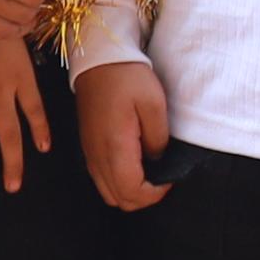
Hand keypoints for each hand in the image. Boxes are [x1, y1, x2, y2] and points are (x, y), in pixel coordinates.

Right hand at [74, 57, 171, 213]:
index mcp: (114, 146)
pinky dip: (119, 181)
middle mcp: (97, 154)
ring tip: (150, 172)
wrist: (99, 60)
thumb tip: (157, 161)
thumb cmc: (127, 78)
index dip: (155, 194)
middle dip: (144, 197)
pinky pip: (101, 178)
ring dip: (130, 191)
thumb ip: (158, 139)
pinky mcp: (88, 146)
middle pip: (119, 199)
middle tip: (163, 178)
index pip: (132, 192)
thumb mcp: (154, 104)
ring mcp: (90, 152)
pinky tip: (135, 163)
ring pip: (108, 193)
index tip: (171, 177)